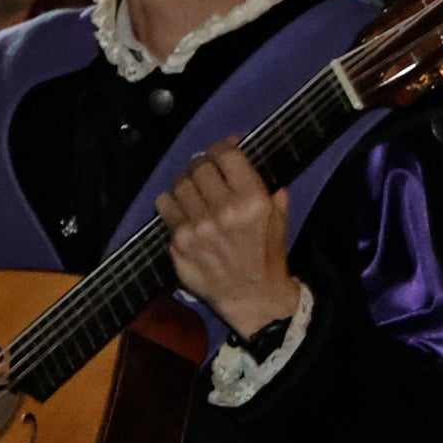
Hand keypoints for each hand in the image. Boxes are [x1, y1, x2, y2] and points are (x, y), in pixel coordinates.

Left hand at [157, 144, 297, 341]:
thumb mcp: (277, 216)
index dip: (222, 147)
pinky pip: (164, 207)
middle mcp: (223, 210)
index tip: (222, 150)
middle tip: (206, 170)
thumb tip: (242, 158)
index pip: (226, 156)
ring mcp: (197, 227)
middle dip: (203, 164)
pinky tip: (180, 206)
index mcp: (251, 200)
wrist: (251, 295)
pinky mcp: (178, 242)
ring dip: (185, 181)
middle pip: (200, 167)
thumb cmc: (266, 254)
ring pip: (179, 184)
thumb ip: (264, 185)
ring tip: (193, 187)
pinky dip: (170, 201)